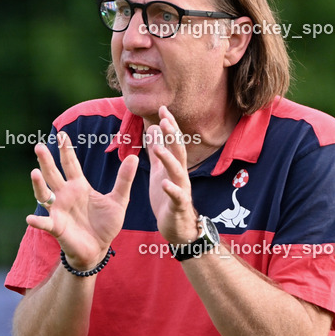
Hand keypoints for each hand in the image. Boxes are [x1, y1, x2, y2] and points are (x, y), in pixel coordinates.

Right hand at [27, 131, 137, 269]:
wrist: (98, 249)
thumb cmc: (106, 224)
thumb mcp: (119, 200)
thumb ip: (124, 180)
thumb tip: (133, 157)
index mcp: (79, 186)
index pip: (71, 164)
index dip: (66, 150)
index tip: (62, 134)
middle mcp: (65, 195)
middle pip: (53, 174)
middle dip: (46, 161)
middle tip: (39, 146)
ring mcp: (58, 210)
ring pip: (44, 194)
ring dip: (38, 184)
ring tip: (34, 173)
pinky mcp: (57, 227)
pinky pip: (45, 222)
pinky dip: (38, 221)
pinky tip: (31, 218)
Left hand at [145, 106, 198, 244]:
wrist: (177, 227)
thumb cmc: (167, 198)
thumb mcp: (159, 170)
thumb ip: (157, 151)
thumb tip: (153, 128)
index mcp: (174, 166)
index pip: (173, 142)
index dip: (169, 126)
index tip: (162, 108)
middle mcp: (181, 175)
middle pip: (179, 152)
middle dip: (172, 136)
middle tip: (164, 120)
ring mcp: (182, 190)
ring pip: (178, 172)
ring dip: (169, 159)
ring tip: (159, 149)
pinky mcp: (179, 206)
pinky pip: (177, 197)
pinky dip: (171, 189)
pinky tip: (164, 183)